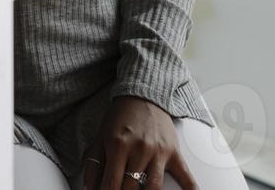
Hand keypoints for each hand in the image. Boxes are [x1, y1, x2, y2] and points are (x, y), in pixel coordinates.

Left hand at [82, 96, 196, 189]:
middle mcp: (140, 149)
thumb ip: (93, 164)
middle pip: (131, 188)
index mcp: (118, 145)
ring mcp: (159, 152)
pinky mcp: (174, 152)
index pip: (111, 184)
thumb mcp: (100, 137)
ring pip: (154, 188)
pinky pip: (185, 176)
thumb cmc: (121, 117)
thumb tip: (89, 188)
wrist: (143, 94)